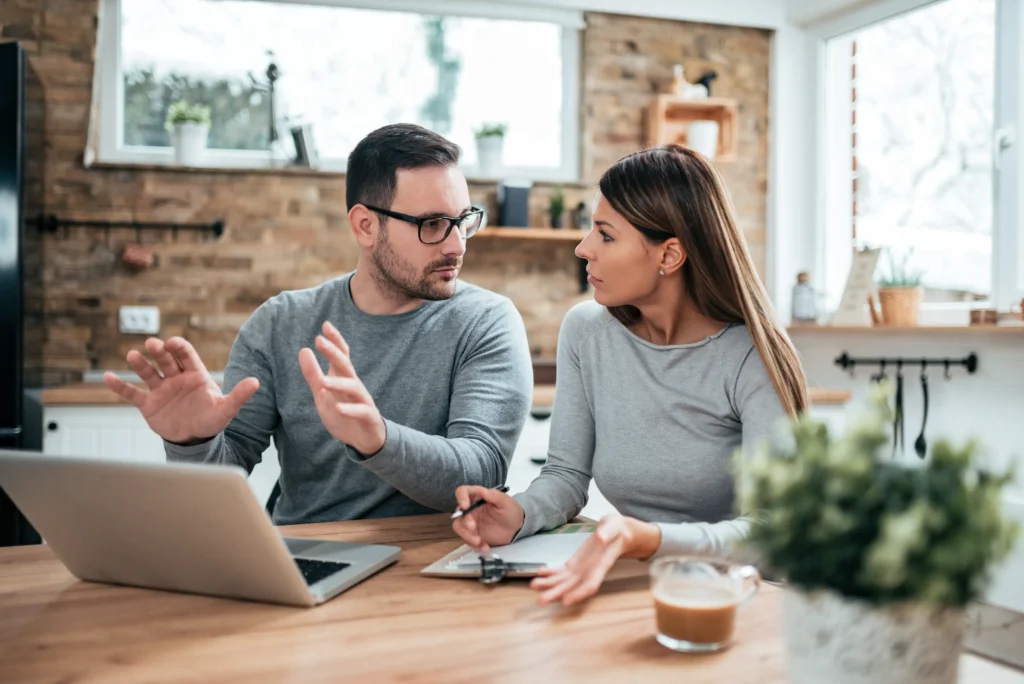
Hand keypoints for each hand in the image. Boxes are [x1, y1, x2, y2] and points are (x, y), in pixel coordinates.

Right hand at [103, 337, 258, 443]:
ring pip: (148, 373)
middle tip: (152, 344)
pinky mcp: (148, 404)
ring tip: (132, 355)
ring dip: (140, 364)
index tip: (174, 342)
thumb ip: (239, 395)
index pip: (186, 356)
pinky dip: (120, 386)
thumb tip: (256, 382)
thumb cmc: (211, 419)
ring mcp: (161, 389)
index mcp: (195, 374)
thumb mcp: (226, 409)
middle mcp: (176, 378)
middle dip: (159, 352)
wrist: (195, 438)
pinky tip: (108, 377)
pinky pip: (132, 393)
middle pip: (166, 360)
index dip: (180, 348)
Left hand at [298, 321, 385, 455]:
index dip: (335, 340)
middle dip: (334, 353)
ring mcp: (363, 401)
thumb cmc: (343, 413)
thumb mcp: (322, 394)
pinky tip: (339, 409)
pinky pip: (361, 411)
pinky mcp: (368, 417)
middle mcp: (355, 385)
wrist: (365, 439)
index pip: (341, 355)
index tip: (325, 325)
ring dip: (338, 383)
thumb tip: (303, 349)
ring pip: (354, 387)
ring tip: (323, 382)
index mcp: (344, 378)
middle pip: (346, 365)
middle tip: (319, 341)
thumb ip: (313, 374)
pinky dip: (351, 409)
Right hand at [452, 485, 524, 551]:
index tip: (465, 506)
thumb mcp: (506, 502)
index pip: (462, 491)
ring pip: (459, 527)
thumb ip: (494, 495)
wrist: (516, 528)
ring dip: (466, 535)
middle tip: (473, 527)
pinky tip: (485, 547)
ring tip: (479, 541)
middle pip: (459, 512)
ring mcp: (470, 522)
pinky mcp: (472, 534)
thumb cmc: (511, 511)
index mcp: (477, 496)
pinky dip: (474, 545)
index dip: (461, 497)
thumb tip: (481, 491)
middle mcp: (470, 508)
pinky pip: (467, 539)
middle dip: (464, 521)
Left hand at [529, 514, 635, 605]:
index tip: (566, 601)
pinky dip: (550, 573)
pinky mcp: (575, 563)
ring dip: (549, 585)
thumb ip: (608, 532)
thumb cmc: (617, 530)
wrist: (618, 532)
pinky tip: (539, 573)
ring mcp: (581, 569)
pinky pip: (561, 572)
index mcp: (601, 565)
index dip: (579, 594)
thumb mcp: (614, 526)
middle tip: (541, 600)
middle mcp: (590, 571)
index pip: (591, 584)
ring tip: (534, 585)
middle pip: (573, 587)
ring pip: (564, 581)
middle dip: (557, 594)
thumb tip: (600, 538)